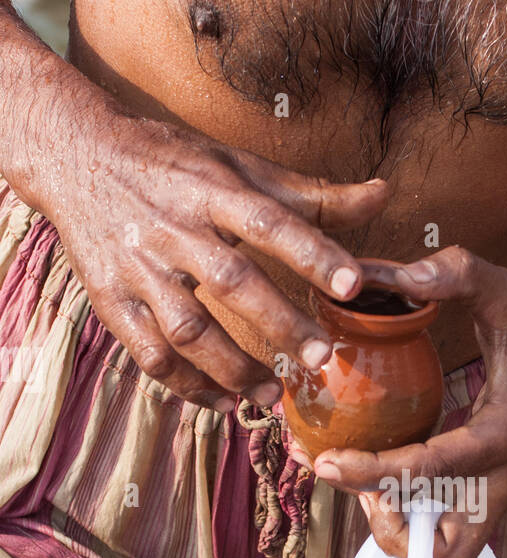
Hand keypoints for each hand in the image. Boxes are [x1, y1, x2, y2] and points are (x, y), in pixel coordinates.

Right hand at [40, 108, 388, 408]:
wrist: (73, 155)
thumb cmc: (172, 164)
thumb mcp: (237, 165)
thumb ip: (311, 195)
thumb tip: (383, 196)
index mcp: (212, 189)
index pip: (270, 222)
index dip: (313, 254)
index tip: (354, 285)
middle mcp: (174, 227)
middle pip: (231, 281)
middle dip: (279, 324)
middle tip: (321, 359)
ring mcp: (139, 267)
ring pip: (187, 329)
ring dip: (232, 369)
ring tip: (273, 394)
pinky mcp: (112, 299)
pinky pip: (150, 353)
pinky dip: (187, 385)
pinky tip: (222, 403)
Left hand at [307, 248, 506, 557]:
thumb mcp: (498, 286)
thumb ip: (446, 274)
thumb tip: (376, 275)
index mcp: (506, 433)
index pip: (430, 472)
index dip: (372, 472)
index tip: (327, 464)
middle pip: (445, 551)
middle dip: (394, 531)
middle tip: (360, 486)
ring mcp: (504, 491)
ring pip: (450, 554)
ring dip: (404, 533)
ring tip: (370, 484)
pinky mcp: (497, 491)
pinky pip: (452, 530)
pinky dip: (416, 518)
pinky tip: (389, 474)